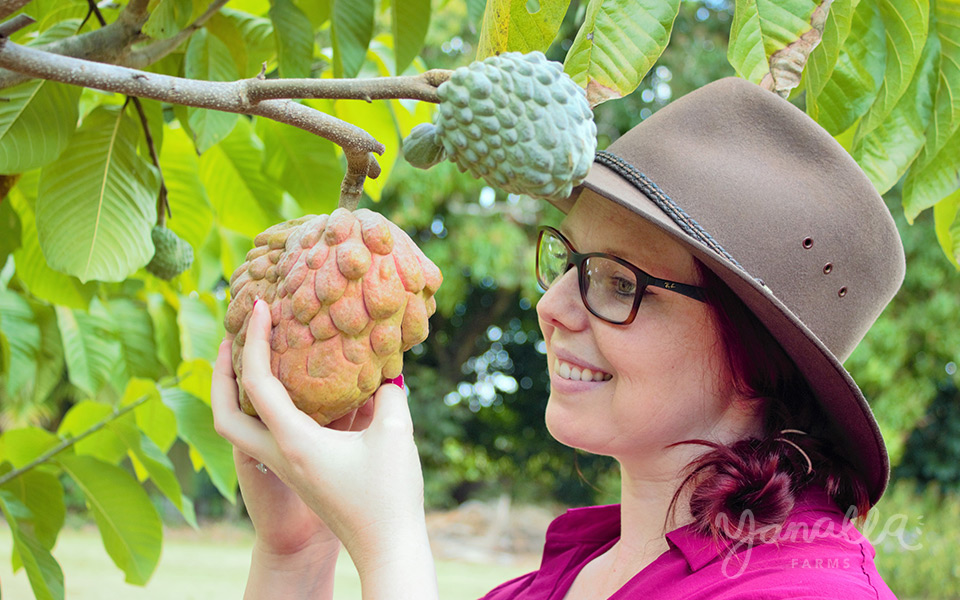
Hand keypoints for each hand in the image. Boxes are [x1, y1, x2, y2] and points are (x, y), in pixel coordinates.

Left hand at [211, 300, 432, 585]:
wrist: (385, 551)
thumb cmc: (388, 497)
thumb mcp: (395, 435)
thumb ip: (388, 394)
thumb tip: (385, 374)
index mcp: (292, 442)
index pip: (256, 383)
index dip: (254, 340)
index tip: (260, 307)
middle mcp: (280, 455)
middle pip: (225, 414)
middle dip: (221, 373)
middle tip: (231, 337)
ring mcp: (288, 467)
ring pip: (244, 426)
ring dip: (244, 391)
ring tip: (263, 355)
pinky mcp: (302, 474)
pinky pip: (273, 434)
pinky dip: (274, 407)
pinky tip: (306, 390)